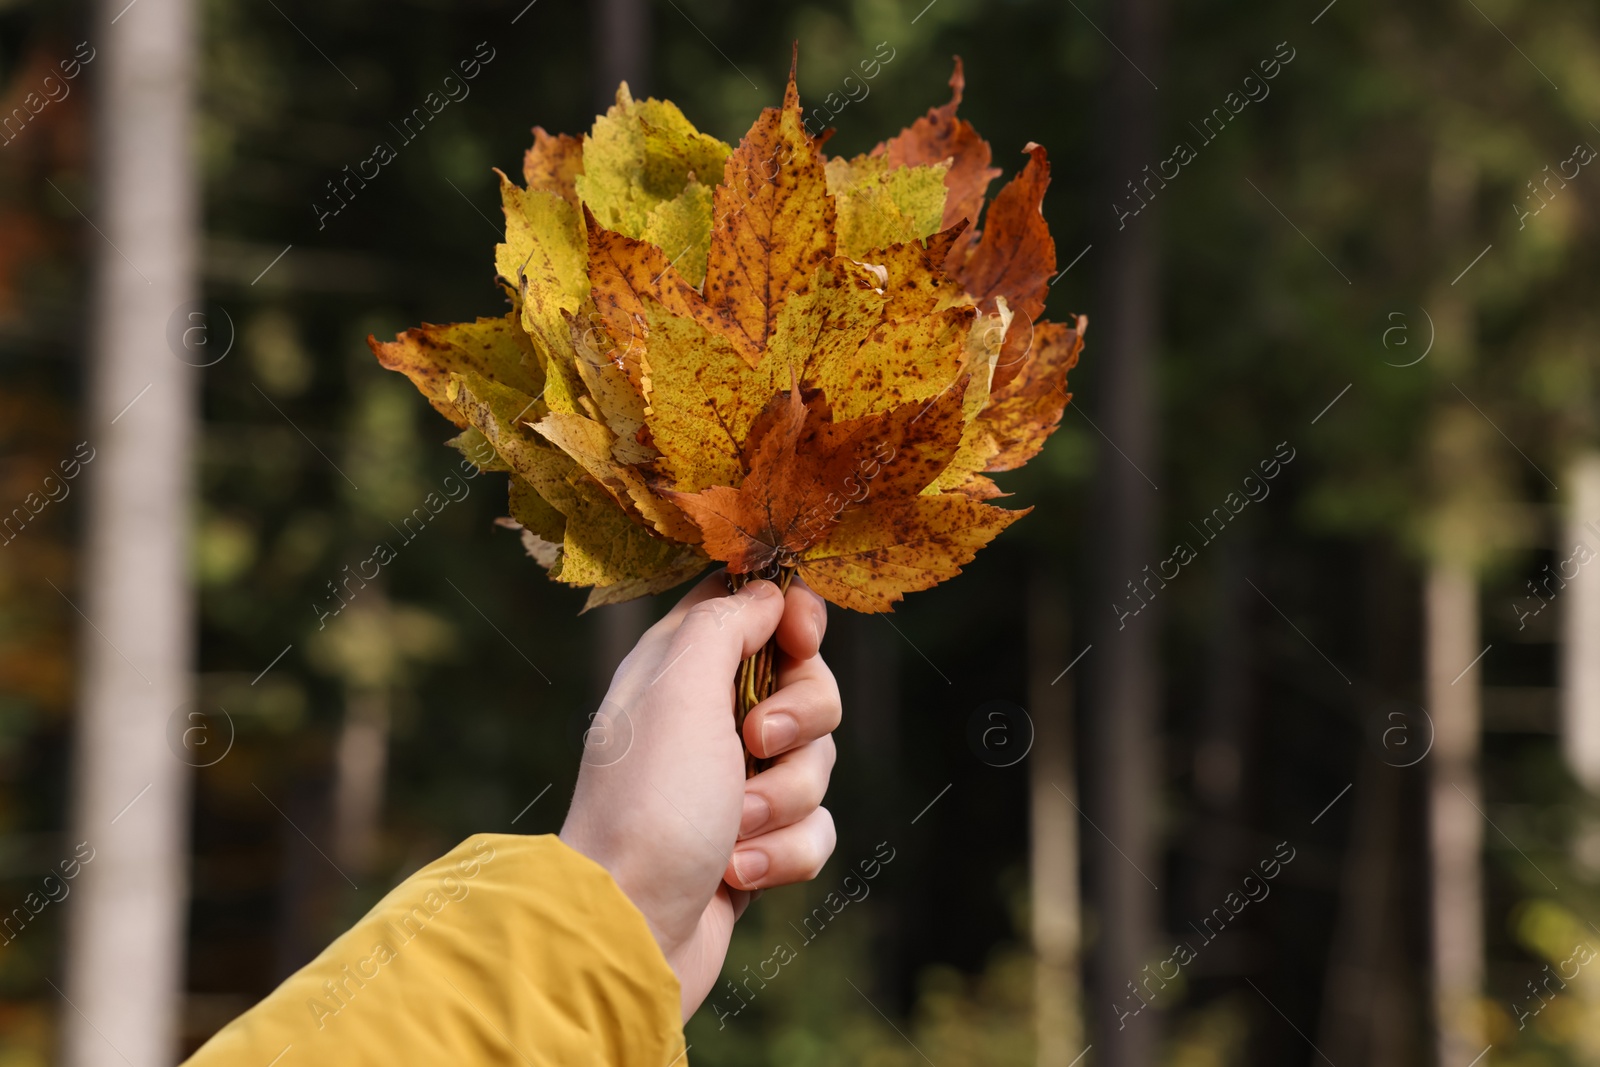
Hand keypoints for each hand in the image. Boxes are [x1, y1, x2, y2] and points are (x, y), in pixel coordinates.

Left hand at [559, 572, 840, 1019]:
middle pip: (808, 683)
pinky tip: (737, 874)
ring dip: (782, 799)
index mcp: (680, 667)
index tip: (800, 639)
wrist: (627, 930)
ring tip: (731, 830)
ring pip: (817, 760)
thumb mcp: (679, 687)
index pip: (754, 606)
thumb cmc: (648, 803)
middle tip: (754, 745)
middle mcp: (707, 718)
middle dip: (800, 720)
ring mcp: (733, 783)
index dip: (791, 615)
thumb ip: (724, 621)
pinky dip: (784, 852)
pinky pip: (814, 827)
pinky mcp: (754, 843)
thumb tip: (768, 592)